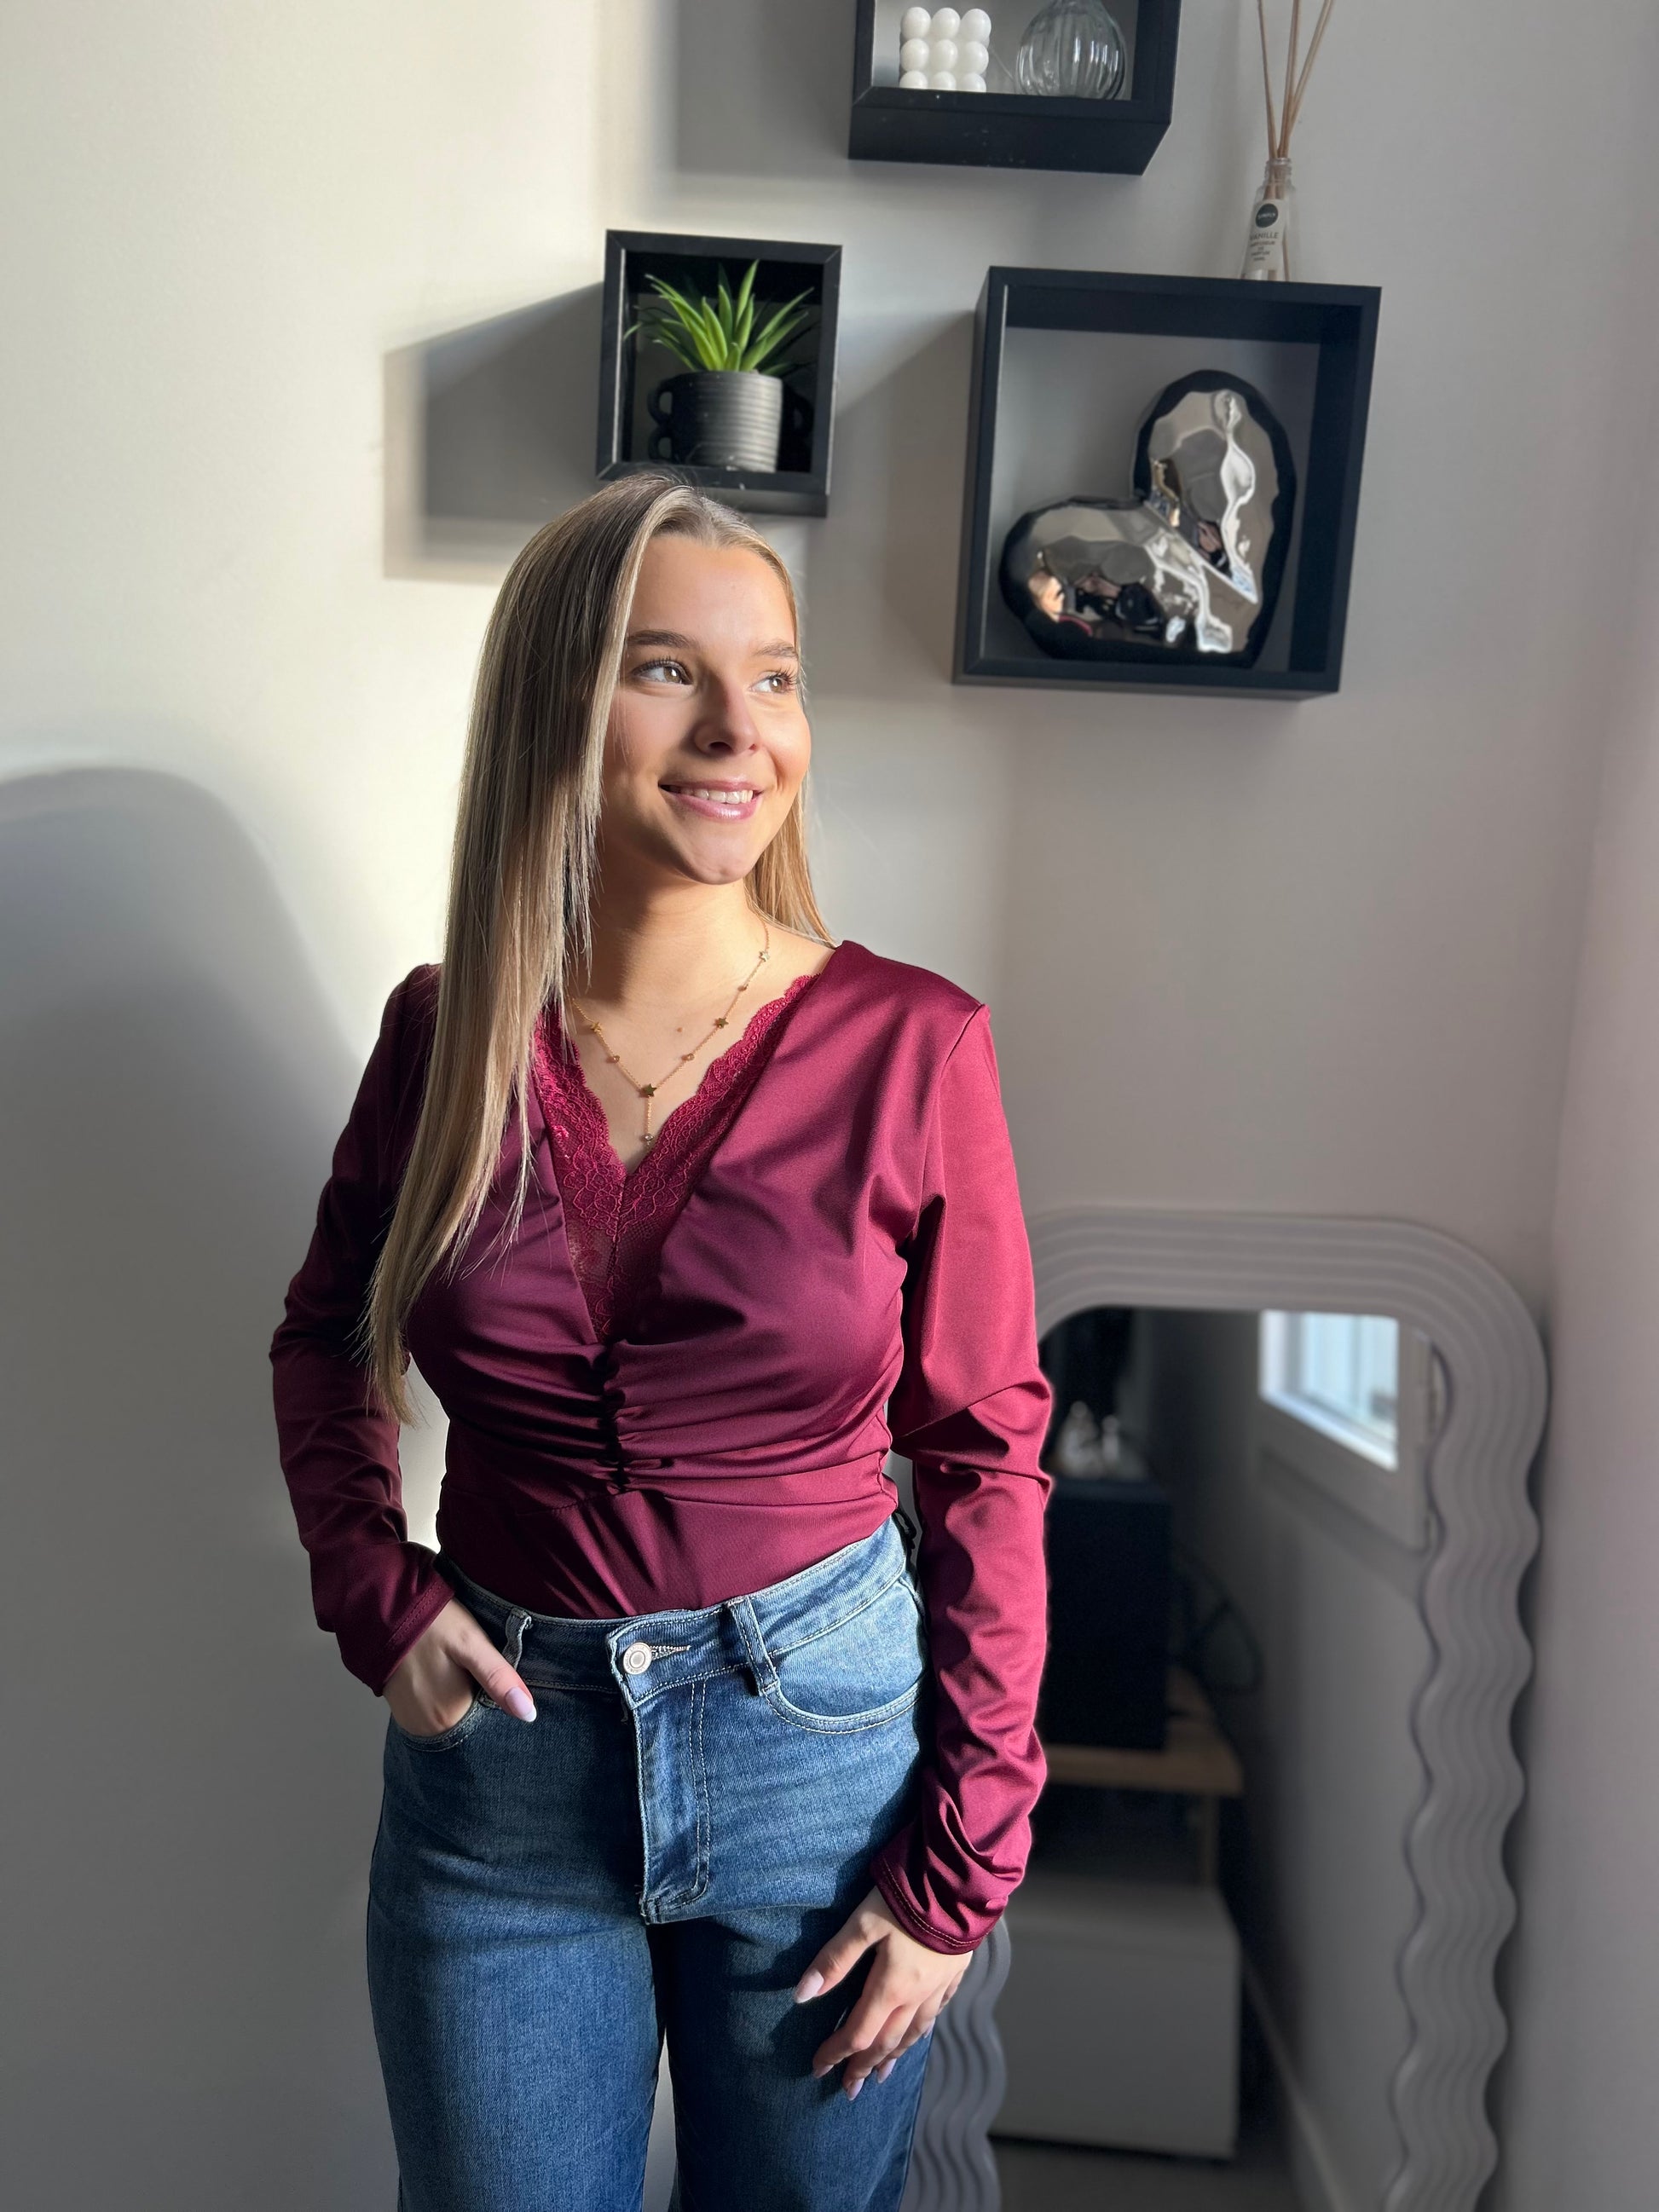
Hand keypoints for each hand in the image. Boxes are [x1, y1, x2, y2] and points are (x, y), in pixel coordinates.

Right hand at [382, 1598, 537, 1735]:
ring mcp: (412, 1721)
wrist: (384, 1609)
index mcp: (448, 1719)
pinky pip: (433, 1712)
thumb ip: (498, 1679)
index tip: (508, 1689)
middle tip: (483, 1674)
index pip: (487, 1728)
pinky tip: (450, 1677)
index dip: (500, 1708)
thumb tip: (528, 1714)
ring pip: (451, 1718)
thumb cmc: (432, 1624)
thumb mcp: (471, 1644)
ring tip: (466, 1675)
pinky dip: (445, 1700)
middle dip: (483, 1705)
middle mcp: (427, 1729)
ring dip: (463, 1702)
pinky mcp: (402, 1710)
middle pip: (468, 1724)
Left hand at [793, 1887, 971, 2097]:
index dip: (837, 2052)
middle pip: (887, 2042)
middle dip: (865, 2066)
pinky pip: (937, 2012)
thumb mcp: (863, 1922)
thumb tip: (802, 1996)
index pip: (859, 2033)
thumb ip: (835, 1959)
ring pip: (914, 2032)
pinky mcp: (955, 1972)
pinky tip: (920, 2032)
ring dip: (894, 2056)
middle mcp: (916, 1996)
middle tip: (850, 2089)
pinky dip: (923, 2029)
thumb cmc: (908, 1899)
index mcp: (891, 1988)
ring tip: (882, 2074)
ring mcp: (939, 1986)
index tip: (818, 2068)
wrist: (962, 1883)